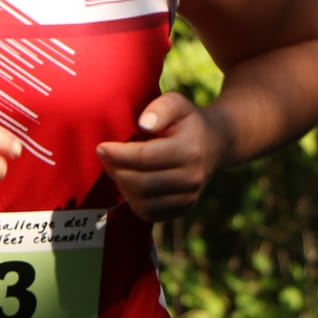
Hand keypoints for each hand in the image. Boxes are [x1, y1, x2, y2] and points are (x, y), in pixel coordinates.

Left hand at [95, 92, 226, 221]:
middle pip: (142, 183)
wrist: (215, 143)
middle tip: (105, 158)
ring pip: (144, 203)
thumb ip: (160, 108)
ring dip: (123, 187)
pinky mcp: (184, 208)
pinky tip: (128, 183)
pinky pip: (150, 214)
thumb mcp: (176, 103)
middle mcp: (192, 177)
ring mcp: (190, 196)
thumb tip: (144, 124)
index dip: (118, 154)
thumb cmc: (187, 120)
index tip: (101, 147)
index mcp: (189, 150)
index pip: (145, 157)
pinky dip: (133, 201)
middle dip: (116, 171)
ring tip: (116, 169)